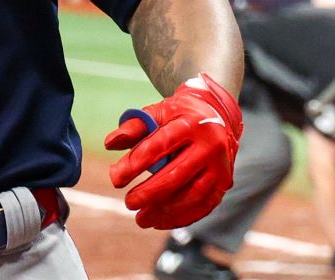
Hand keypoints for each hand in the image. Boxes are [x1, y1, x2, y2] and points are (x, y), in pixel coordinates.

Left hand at [105, 74, 242, 229]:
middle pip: (177, 175)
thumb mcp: (156, 112)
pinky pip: (205, 205)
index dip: (136, 163)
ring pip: (193, 195)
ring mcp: (220, 166)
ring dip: (166, 211)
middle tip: (128, 203)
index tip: (115, 179)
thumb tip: (110, 144)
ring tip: (141, 218)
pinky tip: (161, 222)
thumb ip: (133, 127)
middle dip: (150, 193)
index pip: (160, 146)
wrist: (218, 115)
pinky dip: (183, 217)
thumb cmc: (179, 115)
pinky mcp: (225, 182)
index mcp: (190, 124)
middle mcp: (209, 146)